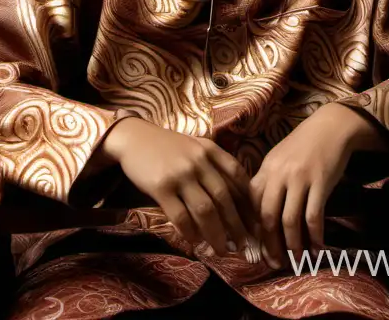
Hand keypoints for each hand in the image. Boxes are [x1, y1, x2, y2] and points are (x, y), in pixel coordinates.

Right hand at [101, 119, 253, 256]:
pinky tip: (195, 242)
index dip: (248, 200)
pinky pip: (180, 216)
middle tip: (244, 245)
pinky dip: (190, 232)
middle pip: (224, 198)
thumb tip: (237, 194)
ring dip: (215, 234)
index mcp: (210, 150)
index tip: (255, 221)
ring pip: (205, 210)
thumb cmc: (168, 146)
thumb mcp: (195, 146)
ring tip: (221, 250)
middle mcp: (198, 161)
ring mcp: (180, 174)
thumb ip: (215, 163)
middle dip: (236, 225)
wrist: (134, 138)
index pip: (237, 176)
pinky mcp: (161, 187)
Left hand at [250, 103, 386, 269]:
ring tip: (296, 259)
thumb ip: (269, 181)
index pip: (251, 204)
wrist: (332, 126)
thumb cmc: (305, 144)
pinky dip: (314, 236)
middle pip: (268, 216)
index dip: (252, 229)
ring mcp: (300, 178)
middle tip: (275, 262)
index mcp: (266, 169)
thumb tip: (260, 212)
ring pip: (290, 220)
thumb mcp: (280, 158)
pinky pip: (314, 216)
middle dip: (270, 244)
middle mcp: (279, 174)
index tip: (256, 247)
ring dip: (293, 245)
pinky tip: (317, 247)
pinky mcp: (321, 183)